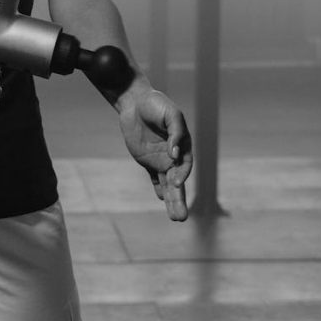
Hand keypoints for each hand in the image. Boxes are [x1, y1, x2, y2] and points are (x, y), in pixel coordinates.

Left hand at [118, 88, 192, 220]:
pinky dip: (159, 189)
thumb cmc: (156, 105)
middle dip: (179, 200)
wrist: (135, 102)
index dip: (182, 174)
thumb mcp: (170, 114)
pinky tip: (162, 200)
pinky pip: (155, 179)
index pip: (185, 164)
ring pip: (168, 185)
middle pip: (179, 182)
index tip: (176, 181)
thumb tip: (174, 154)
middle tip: (181, 217)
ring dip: (172, 201)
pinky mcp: (148, 161)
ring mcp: (161, 160)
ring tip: (177, 218)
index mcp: (184, 144)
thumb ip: (175, 132)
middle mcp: (174, 156)